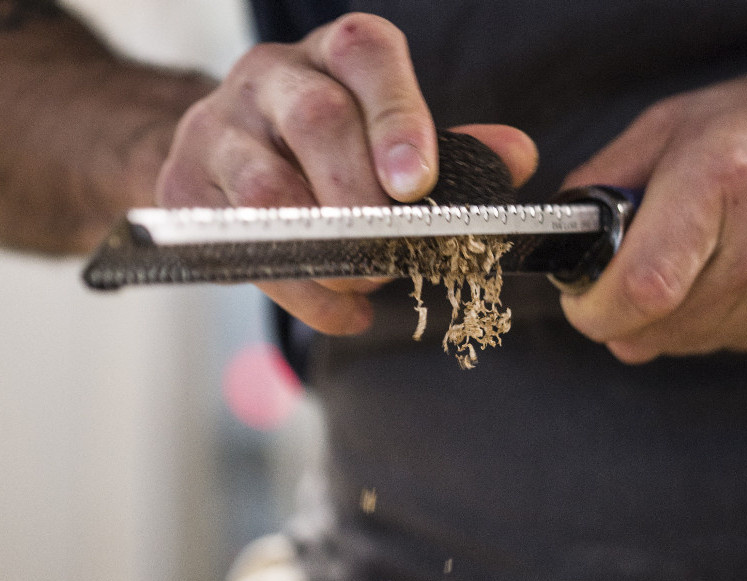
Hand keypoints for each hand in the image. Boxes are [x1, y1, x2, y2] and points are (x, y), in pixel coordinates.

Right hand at [156, 13, 536, 334]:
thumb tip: (515, 157)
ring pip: (266, 190)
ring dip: (326, 254)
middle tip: (391, 255)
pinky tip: (341, 313)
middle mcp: (270, 78)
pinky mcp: (185, 190)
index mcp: (332, 57)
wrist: (222, 159)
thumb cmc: (323, 152)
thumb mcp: (384, 138)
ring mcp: (218, 131)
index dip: (398, 118)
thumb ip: (447, 149)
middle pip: (316, 121)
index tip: (418, 184)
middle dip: (362, 200)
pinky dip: (300, 292)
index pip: (365, 57)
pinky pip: (242, 248)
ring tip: (364, 287)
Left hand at [559, 65, 746, 361]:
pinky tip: (731, 274)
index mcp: (721, 180)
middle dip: (622, 313)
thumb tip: (563, 243)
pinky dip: (711, 321)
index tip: (582, 298)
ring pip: (685, 341)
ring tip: (695, 260)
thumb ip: (601, 183)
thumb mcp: (669, 127)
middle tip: (635, 269)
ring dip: (667, 316)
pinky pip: (727, 344)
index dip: (594, 308)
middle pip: (654, 329)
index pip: (639, 288)